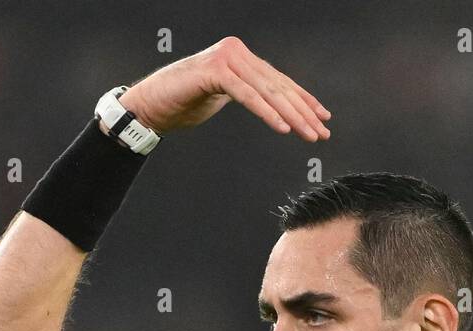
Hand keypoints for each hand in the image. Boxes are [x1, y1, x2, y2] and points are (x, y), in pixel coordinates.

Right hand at [118, 36, 331, 141]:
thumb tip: (273, 104)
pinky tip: (283, 128)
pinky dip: (267, 113)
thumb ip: (247, 92)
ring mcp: (225, 58)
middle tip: (321, 133)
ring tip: (308, 135)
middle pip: (278, 86)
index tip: (322, 118)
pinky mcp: (214, 71)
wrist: (149, 105)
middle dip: (303, 112)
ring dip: (291, 116)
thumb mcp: (223, 96)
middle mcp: (236, 52)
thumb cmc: (183, 103)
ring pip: (267, 91)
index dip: (303, 100)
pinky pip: (248, 95)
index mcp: (241, 57)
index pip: (279, 80)